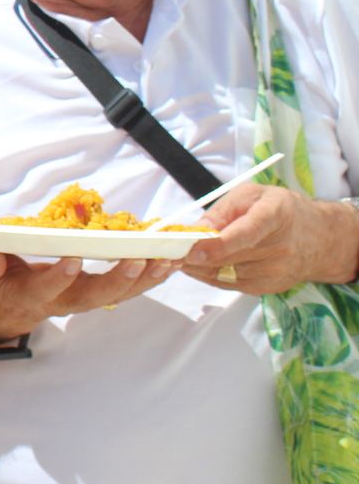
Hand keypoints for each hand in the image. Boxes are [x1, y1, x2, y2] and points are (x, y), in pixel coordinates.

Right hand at [0, 248, 178, 340]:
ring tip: (165, 259)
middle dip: (117, 280)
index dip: (59, 277)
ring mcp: (86, 298)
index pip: (45, 289)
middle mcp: (64, 302)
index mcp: (31, 295)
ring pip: (118, 294)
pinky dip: (151, 275)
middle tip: (136, 261)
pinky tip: (170, 260)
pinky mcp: (101, 292)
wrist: (12, 306)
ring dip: (144, 278)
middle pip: (94, 297)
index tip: (72, 258)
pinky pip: (130, 288)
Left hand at [180, 183, 358, 294]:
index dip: (218, 244)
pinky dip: (209, 275)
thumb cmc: (279, 209)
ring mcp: (275, 271)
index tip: (193, 250)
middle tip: (165, 251)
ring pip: (225, 273)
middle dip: (194, 256)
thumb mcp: (251, 195)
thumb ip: (221, 211)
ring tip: (180, 255)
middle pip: (229, 257)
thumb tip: (194, 231)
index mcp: (275, 215)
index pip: (247, 233)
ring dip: (198, 267)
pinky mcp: (267, 287)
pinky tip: (200, 264)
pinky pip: (229, 284)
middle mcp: (279, 247)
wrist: (318, 238)